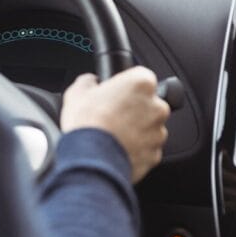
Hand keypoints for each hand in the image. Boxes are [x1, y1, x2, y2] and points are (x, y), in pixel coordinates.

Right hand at [61, 67, 170, 182]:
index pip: (140, 77)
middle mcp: (157, 106)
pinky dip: (135, 148)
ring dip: (134, 129)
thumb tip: (91, 82)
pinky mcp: (155, 154)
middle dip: (133, 108)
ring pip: (149, 127)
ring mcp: (158, 132)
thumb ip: (89, 81)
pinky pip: (147, 148)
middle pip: (148, 103)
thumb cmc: (87, 124)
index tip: (114, 93)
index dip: (125, 85)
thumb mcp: (77, 92)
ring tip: (112, 135)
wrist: (91, 159)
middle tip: (110, 115)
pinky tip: (117, 148)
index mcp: (141, 83)